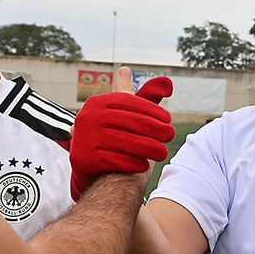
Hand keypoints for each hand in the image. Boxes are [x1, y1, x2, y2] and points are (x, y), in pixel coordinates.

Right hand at [69, 67, 174, 200]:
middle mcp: (87, 117)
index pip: (128, 100)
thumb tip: (168, 82)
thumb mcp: (126, 115)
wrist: (90, 171)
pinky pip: (115, 160)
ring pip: (125, 142)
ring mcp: (84, 137)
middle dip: (154, 128)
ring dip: (149, 148)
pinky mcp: (83, 158)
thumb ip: (146, 98)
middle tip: (171, 135)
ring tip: (162, 153)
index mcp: (96, 102)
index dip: (151, 109)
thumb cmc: (114, 138)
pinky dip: (132, 163)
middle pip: (129, 121)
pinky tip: (144, 166)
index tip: (168, 119)